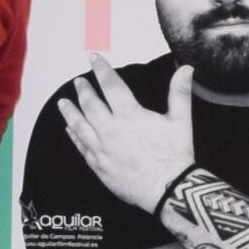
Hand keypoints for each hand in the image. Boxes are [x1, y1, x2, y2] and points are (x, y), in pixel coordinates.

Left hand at [56, 63, 196, 213]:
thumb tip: (185, 68)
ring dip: (70, 112)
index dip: (102, 70)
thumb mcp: (181, 120)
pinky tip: (69, 130)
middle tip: (78, 82)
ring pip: (79, 126)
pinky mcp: (100, 166)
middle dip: (83, 90)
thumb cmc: (175, 155)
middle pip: (90, 104)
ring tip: (63, 102)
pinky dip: (74, 137)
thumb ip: (179, 92)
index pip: (111, 85)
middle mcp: (111, 129)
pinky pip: (82, 148)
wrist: (168, 189)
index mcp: (129, 115)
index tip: (94, 59)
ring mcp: (102, 149)